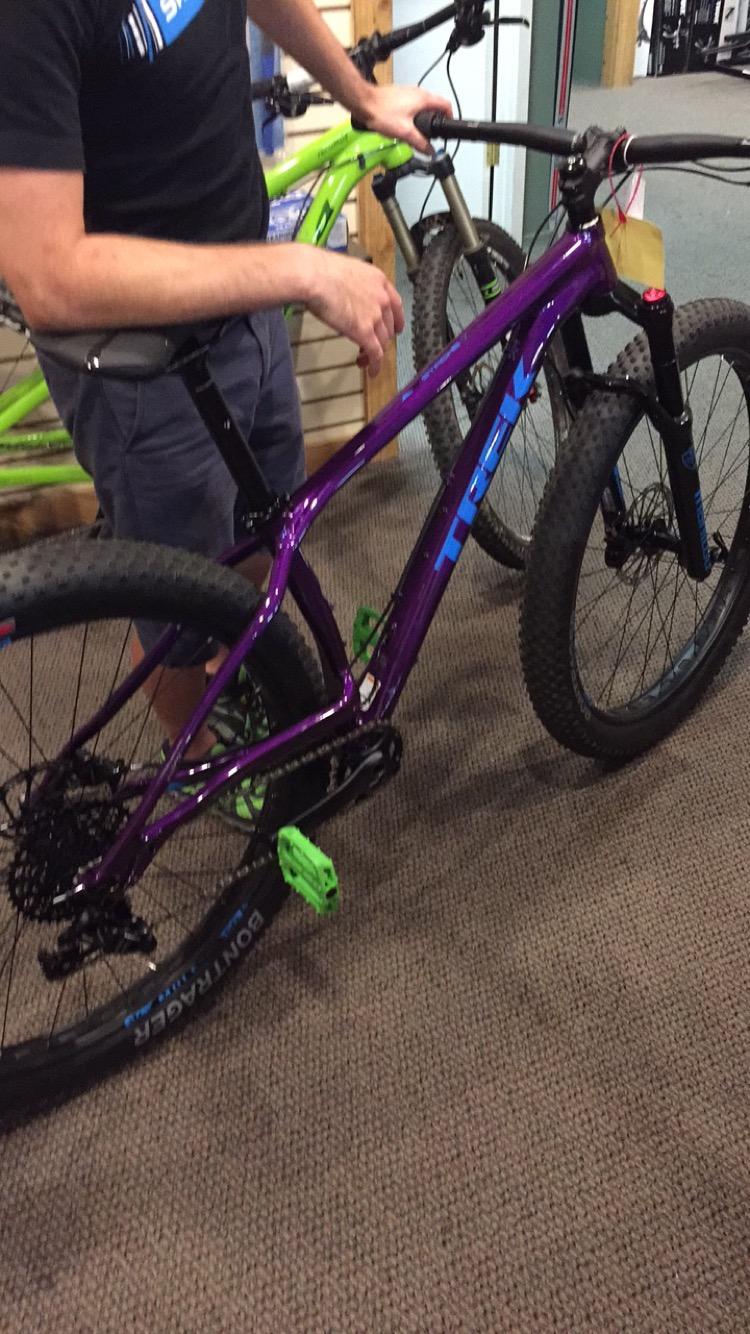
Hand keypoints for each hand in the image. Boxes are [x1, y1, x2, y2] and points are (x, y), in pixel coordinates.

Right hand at [302, 247, 404, 377]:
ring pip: (383, 342)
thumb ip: (355, 287)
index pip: (395, 304)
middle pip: (389, 326)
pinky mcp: (365, 332)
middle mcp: (382, 299)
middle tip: (372, 345)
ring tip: (364, 360)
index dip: (395, 320)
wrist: (315, 276)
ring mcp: (375, 316)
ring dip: (375, 353)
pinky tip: (372, 371)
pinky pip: (375, 353)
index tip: (394, 328)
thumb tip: (348, 297)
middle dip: (382, 338)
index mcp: (379, 281)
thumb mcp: (347, 272)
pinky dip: (375, 365)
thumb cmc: (321, 270)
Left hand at [355, 84, 452, 154]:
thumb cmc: (381, 112)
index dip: (450, 117)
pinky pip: (413, 104)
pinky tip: (406, 124)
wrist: (364, 103)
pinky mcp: (399, 95)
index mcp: (423, 99)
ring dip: (425, 117)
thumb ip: (420, 143)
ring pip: (423, 104)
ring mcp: (408, 92)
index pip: (445, 105)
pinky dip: (414, 114)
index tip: (447, 127)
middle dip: (436, 120)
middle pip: (435, 105)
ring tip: (419, 131)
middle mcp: (417, 92)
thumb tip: (430, 151)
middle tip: (433, 133)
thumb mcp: (405, 133)